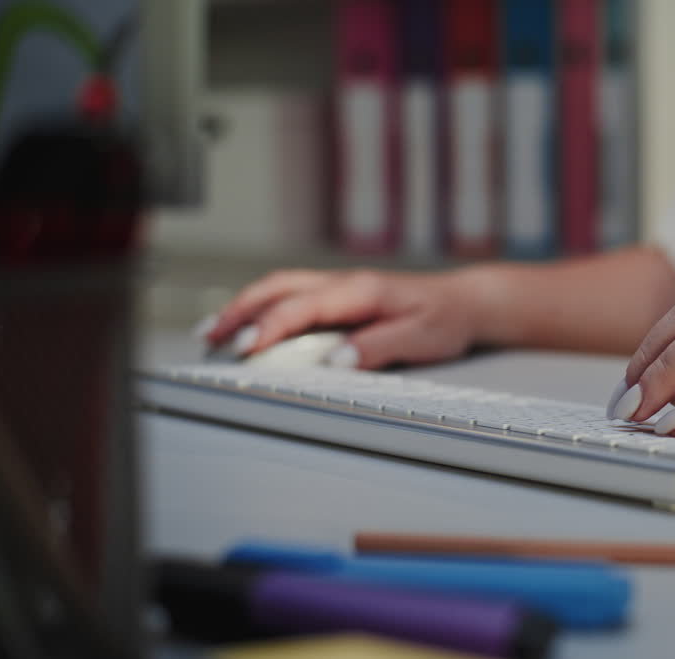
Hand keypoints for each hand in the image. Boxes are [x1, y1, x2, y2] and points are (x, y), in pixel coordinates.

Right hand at [201, 268, 486, 369]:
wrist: (464, 302)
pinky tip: (248, 325)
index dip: (272, 327)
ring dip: (244, 307)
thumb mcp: (421, 338)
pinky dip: (262, 308)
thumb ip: (378, 347)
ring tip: (214, 331)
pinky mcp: (339, 298)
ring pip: (279, 289)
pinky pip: (291, 296)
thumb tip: (336, 360)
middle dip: (240, 311)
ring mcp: (338, 288)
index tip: (249, 349)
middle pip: (278, 289)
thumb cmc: (445, 319)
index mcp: (361, 291)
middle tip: (211, 338)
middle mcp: (344, 284)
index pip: (303, 306)